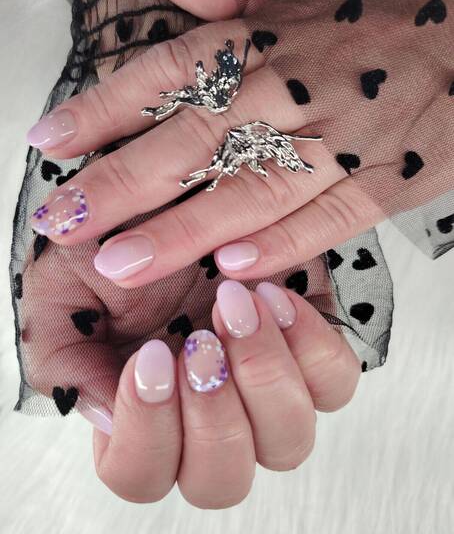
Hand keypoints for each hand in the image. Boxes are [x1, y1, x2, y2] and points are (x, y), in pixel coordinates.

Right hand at [23, 235, 358, 506]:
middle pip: (221, 478)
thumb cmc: (116, 247)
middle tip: (198, 339)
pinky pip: (333, 383)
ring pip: (287, 441)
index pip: (142, 473)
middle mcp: (207, 414)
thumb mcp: (62, 291)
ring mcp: (264, 390)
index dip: (147, 430)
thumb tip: (102, 412)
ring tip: (237, 304)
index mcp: (142, 414)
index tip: (151, 354)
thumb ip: (62, 357)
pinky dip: (308, 346)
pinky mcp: (310, 351)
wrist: (170, 199)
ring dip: (261, 377)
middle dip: (211, 414)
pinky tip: (275, 296)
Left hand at [27, 0, 450, 286]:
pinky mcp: (389, 179)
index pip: (169, 75)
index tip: (52, 143)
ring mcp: (344, 139)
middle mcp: (296, 90)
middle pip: (193, 143)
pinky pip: (330, 217)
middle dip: (123, 187)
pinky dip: (282, 243)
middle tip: (65, 224)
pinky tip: (232, 269)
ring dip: (184, 231)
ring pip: (251, 190)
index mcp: (271, 37)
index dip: (104, 109)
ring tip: (124, 264)